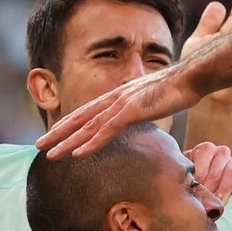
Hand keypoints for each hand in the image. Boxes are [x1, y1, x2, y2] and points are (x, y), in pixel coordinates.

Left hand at [38, 62, 205, 157]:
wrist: (193, 76)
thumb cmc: (178, 89)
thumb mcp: (153, 103)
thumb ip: (140, 111)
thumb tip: (137, 120)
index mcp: (118, 97)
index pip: (87, 113)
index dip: (68, 124)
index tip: (53, 135)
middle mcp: (115, 99)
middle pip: (80, 119)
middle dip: (58, 133)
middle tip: (38, 145)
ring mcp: (122, 104)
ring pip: (88, 127)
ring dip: (67, 142)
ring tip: (50, 154)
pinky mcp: (132, 111)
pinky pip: (107, 130)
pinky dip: (91, 143)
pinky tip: (77, 153)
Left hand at [186, 142, 231, 202]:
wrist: (199, 182)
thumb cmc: (190, 177)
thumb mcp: (186, 172)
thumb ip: (187, 174)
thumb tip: (188, 182)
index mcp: (205, 149)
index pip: (205, 153)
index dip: (201, 171)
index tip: (196, 184)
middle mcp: (220, 152)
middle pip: (218, 166)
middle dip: (211, 183)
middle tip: (205, 196)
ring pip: (231, 170)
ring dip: (223, 187)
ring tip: (217, 198)